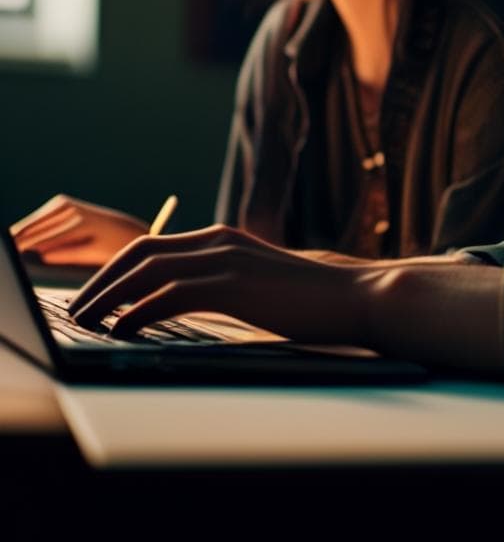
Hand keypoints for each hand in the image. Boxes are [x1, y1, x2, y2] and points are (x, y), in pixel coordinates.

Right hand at [10, 195, 147, 266]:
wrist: (125, 229)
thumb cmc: (110, 247)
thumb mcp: (90, 255)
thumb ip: (63, 254)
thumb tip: (36, 254)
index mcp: (78, 224)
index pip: (38, 241)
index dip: (19, 251)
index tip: (12, 258)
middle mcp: (69, 209)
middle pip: (29, 230)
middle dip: (15, 244)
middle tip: (8, 257)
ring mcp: (63, 203)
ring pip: (29, 223)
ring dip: (18, 237)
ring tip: (12, 251)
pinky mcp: (60, 202)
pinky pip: (35, 219)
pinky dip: (26, 231)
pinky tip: (21, 243)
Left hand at [68, 224, 367, 341]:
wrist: (358, 296)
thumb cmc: (315, 299)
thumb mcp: (263, 285)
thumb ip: (229, 285)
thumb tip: (195, 306)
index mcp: (226, 239)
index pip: (155, 246)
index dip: (117, 269)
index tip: (96, 295)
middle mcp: (220, 241)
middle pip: (140, 252)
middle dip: (101, 280)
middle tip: (77, 310)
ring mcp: (227, 259)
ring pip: (146, 271)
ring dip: (109, 298)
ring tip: (86, 322)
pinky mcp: (234, 285)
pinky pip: (168, 295)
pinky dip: (137, 312)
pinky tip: (123, 331)